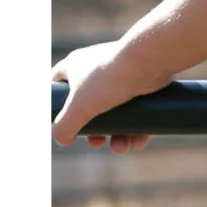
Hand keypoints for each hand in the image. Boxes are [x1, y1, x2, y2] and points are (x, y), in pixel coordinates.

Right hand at [51, 40, 165, 153]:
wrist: (151, 60)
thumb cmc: (109, 78)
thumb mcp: (78, 107)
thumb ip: (63, 126)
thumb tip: (62, 139)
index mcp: (76, 66)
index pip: (57, 81)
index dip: (54, 100)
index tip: (56, 119)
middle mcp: (99, 68)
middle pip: (90, 104)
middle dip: (94, 129)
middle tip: (97, 143)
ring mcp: (123, 74)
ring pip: (116, 109)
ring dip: (118, 133)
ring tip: (121, 147)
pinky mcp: (144, 80)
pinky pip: (138, 108)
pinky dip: (138, 126)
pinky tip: (138, 142)